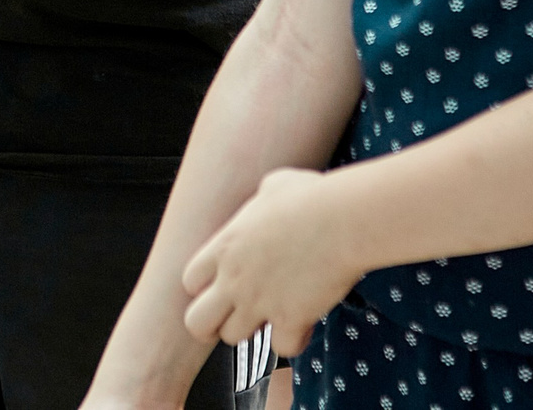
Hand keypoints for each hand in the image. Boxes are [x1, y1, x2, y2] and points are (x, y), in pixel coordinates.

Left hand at [180, 167, 359, 355]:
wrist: (342, 219)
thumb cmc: (313, 197)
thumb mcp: (274, 185)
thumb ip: (260, 199)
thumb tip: (269, 196)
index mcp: (225, 247)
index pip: (190, 281)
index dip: (204, 287)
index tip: (224, 284)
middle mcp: (234, 279)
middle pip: (196, 322)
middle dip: (212, 324)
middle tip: (234, 317)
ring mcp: (259, 302)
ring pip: (233, 338)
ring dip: (253, 330)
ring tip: (273, 314)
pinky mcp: (290, 319)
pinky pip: (282, 348)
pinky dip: (294, 340)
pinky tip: (304, 322)